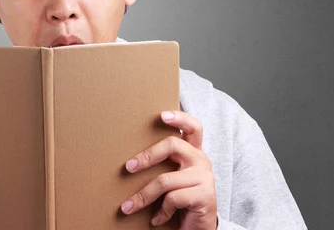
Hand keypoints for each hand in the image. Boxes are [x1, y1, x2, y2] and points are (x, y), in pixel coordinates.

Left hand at [120, 111, 216, 228]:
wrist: (199, 229)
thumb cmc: (180, 200)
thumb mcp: (172, 178)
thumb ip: (164, 164)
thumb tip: (130, 159)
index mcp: (194, 152)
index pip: (193, 127)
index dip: (179, 118)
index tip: (161, 115)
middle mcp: (201, 160)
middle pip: (172, 145)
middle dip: (146, 156)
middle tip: (128, 167)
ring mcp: (205, 177)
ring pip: (164, 180)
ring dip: (143, 196)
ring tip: (128, 207)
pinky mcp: (205, 195)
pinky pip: (172, 198)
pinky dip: (160, 211)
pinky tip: (156, 219)